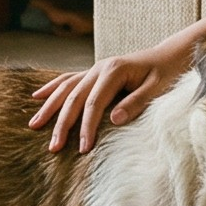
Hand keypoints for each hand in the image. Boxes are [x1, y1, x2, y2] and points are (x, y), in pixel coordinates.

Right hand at [29, 39, 190, 152]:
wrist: (171, 56)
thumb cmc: (167, 74)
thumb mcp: (158, 89)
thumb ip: (137, 102)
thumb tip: (113, 119)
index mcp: (114, 70)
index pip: (94, 103)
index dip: (86, 126)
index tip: (82, 149)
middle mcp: (100, 67)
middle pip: (75, 97)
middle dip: (62, 123)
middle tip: (53, 148)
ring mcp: (95, 68)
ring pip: (66, 88)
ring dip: (50, 107)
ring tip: (34, 125)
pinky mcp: (94, 72)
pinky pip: (68, 80)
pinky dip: (52, 88)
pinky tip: (37, 96)